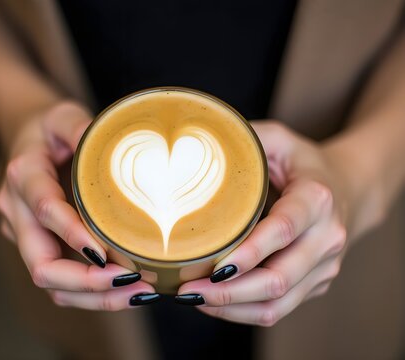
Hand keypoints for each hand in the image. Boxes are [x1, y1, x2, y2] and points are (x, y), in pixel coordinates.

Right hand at [0, 101, 157, 309]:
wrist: (27, 138)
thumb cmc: (49, 127)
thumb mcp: (64, 115)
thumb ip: (81, 127)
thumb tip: (115, 145)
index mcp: (24, 174)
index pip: (44, 210)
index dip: (72, 233)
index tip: (106, 252)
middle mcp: (16, 209)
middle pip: (41, 264)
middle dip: (86, 281)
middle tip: (131, 282)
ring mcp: (22, 232)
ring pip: (50, 282)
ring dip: (92, 296)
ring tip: (136, 293)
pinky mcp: (36, 244)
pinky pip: (58, 281)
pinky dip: (89, 293)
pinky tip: (123, 291)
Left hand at [177, 121, 350, 325]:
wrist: (347, 188)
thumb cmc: (300, 163)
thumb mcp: (276, 139)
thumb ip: (241, 139)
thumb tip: (188, 147)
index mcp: (316, 198)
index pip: (282, 230)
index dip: (249, 252)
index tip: (213, 266)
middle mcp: (327, 237)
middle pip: (278, 278)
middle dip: (229, 290)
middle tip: (189, 288)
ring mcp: (325, 266)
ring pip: (278, 303)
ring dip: (233, 307)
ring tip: (195, 299)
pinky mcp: (316, 283)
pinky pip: (280, 308)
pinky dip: (245, 312)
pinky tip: (216, 302)